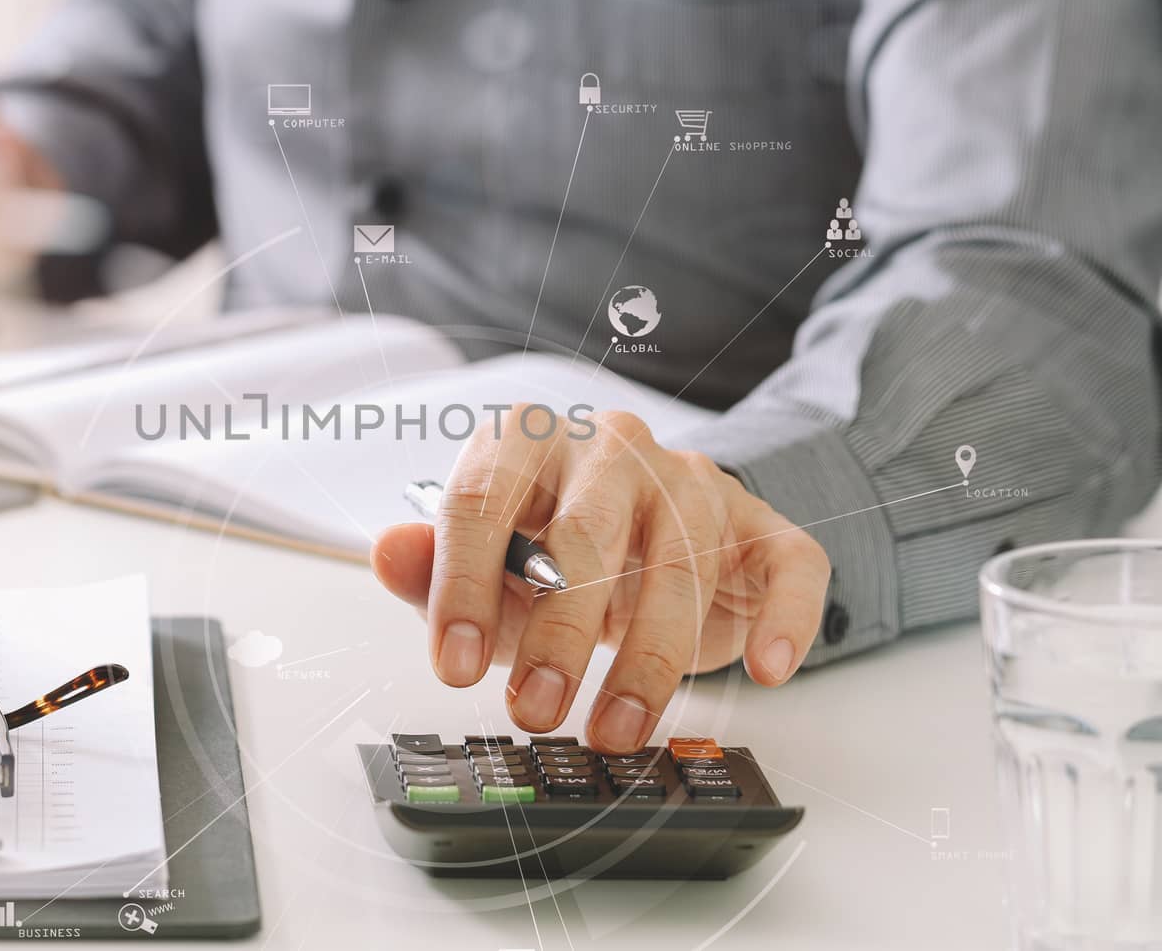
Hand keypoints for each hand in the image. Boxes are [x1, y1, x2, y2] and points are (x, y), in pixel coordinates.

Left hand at [371, 406, 829, 752]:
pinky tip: (768, 669)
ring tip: (613, 732)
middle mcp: (613, 448)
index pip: (485, 502)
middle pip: (585, 536)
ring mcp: (694, 481)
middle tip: (533, 710)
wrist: (649, 525)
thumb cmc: (552, 549)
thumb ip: (432, 566)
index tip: (452, 668)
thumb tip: (385, 554)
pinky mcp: (762, 524)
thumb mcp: (485, 562)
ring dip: (648, 662)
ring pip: (681, 564)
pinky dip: (784, 618)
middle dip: (558, 634)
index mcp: (530, 440)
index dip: (464, 588)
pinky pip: (789, 563)